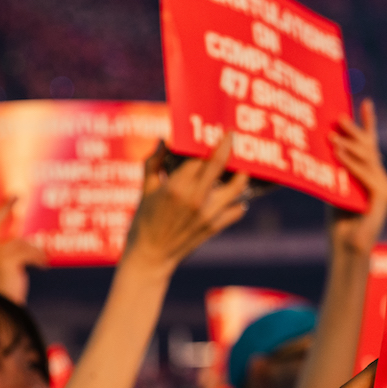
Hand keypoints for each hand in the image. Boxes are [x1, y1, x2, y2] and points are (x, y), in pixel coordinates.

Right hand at [0, 197, 46, 303]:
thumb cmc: (3, 297)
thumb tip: (23, 241)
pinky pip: (28, 252)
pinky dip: (39, 258)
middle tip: (16, 195)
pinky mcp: (4, 260)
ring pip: (20, 242)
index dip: (0, 212)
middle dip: (6, 209)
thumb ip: (7, 256)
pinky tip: (44, 266)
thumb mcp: (3, 273)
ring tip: (43, 262)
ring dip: (35, 251)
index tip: (11, 199)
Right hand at [123, 135, 249, 273]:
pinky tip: (238, 197)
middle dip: (229, 147)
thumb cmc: (144, 221)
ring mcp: (208, 212)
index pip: (199, 156)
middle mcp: (195, 197)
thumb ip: (155, 162)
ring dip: (242, 174)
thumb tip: (164, 140)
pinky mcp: (215, 226)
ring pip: (238, 186)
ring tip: (242, 166)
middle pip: (220, 164)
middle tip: (234, 137)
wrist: (151, 256)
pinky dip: (240, 202)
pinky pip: (238, 210)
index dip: (208, 142)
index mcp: (176, 185)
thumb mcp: (146, 189)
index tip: (216, 131)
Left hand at [327, 99, 386, 255]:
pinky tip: (339, 154)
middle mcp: (380, 177)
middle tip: (338, 117)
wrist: (347, 247)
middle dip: (355, 129)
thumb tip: (323, 146)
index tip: (365, 102)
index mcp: (370, 174)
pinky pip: (367, 175)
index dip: (367, 122)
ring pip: (368, 158)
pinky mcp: (381, 198)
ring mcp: (383, 187)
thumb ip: (334, 171)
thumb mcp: (334, 188)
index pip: (369, 144)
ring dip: (349, 144)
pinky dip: (352, 163)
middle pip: (369, 147)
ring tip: (332, 135)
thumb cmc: (339, 220)